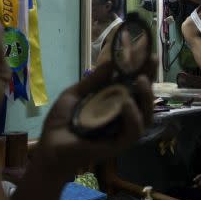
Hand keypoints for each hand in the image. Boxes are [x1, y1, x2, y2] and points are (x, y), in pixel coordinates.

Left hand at [35, 59, 155, 175]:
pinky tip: (127, 103)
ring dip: (146, 97)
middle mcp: (121, 117)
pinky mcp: (118, 145)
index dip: (142, 70)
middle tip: (151, 61)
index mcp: (112, 103)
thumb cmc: (61, 122)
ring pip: (145, 116)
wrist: (49, 146)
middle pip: (144, 99)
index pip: (132, 86)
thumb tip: (111, 61)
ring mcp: (121, 131)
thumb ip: (93, 81)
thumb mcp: (75, 94)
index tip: (149, 53)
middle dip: (150, 79)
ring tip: (141, 80)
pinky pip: (132, 132)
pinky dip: (132, 117)